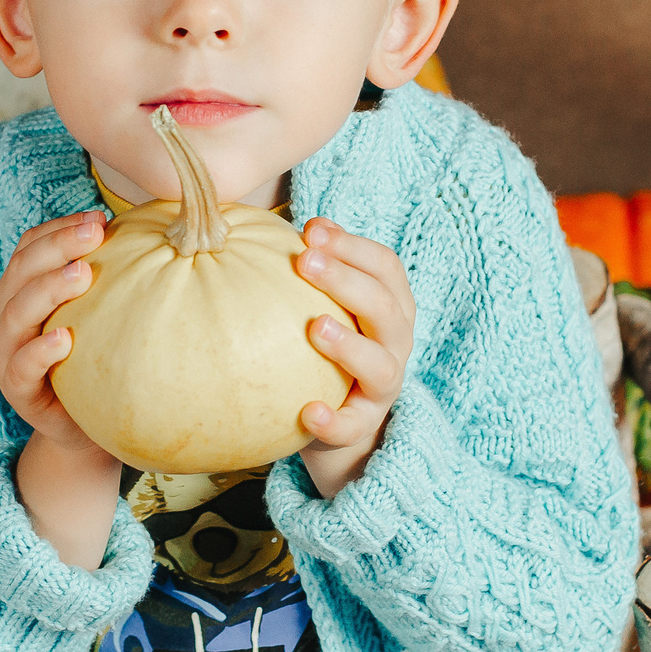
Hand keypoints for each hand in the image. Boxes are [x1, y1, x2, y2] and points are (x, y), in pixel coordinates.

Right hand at [0, 210, 121, 566]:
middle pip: (21, 271)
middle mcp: (7, 318)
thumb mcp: (103, 315)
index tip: (100, 217)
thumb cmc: (99, 362)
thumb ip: (114, 278)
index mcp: (23, 291)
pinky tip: (64, 338)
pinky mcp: (17, 391)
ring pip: (14, 314)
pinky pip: (21, 367)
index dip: (60, 228)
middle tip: (94, 232)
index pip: (30, 247)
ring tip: (82, 273)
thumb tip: (165, 231)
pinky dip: (39, 350)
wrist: (86, 429)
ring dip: (48, 290)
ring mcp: (7, 355)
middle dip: (57, 246)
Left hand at [293, 218, 414, 497]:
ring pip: (380, 366)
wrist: (343, 424)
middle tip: (305, 261)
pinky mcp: (363, 426)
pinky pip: (352, 426)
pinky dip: (333, 420)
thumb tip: (255, 225)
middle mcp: (395, 344)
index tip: (311, 230)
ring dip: (349, 345)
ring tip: (315, 327)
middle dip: (346, 280)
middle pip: (385, 307)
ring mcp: (383, 387)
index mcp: (391, 307)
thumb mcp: (328, 307)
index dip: (352, 245)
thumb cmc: (327, 350)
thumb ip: (310, 272)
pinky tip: (307, 412)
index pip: (385, 267)